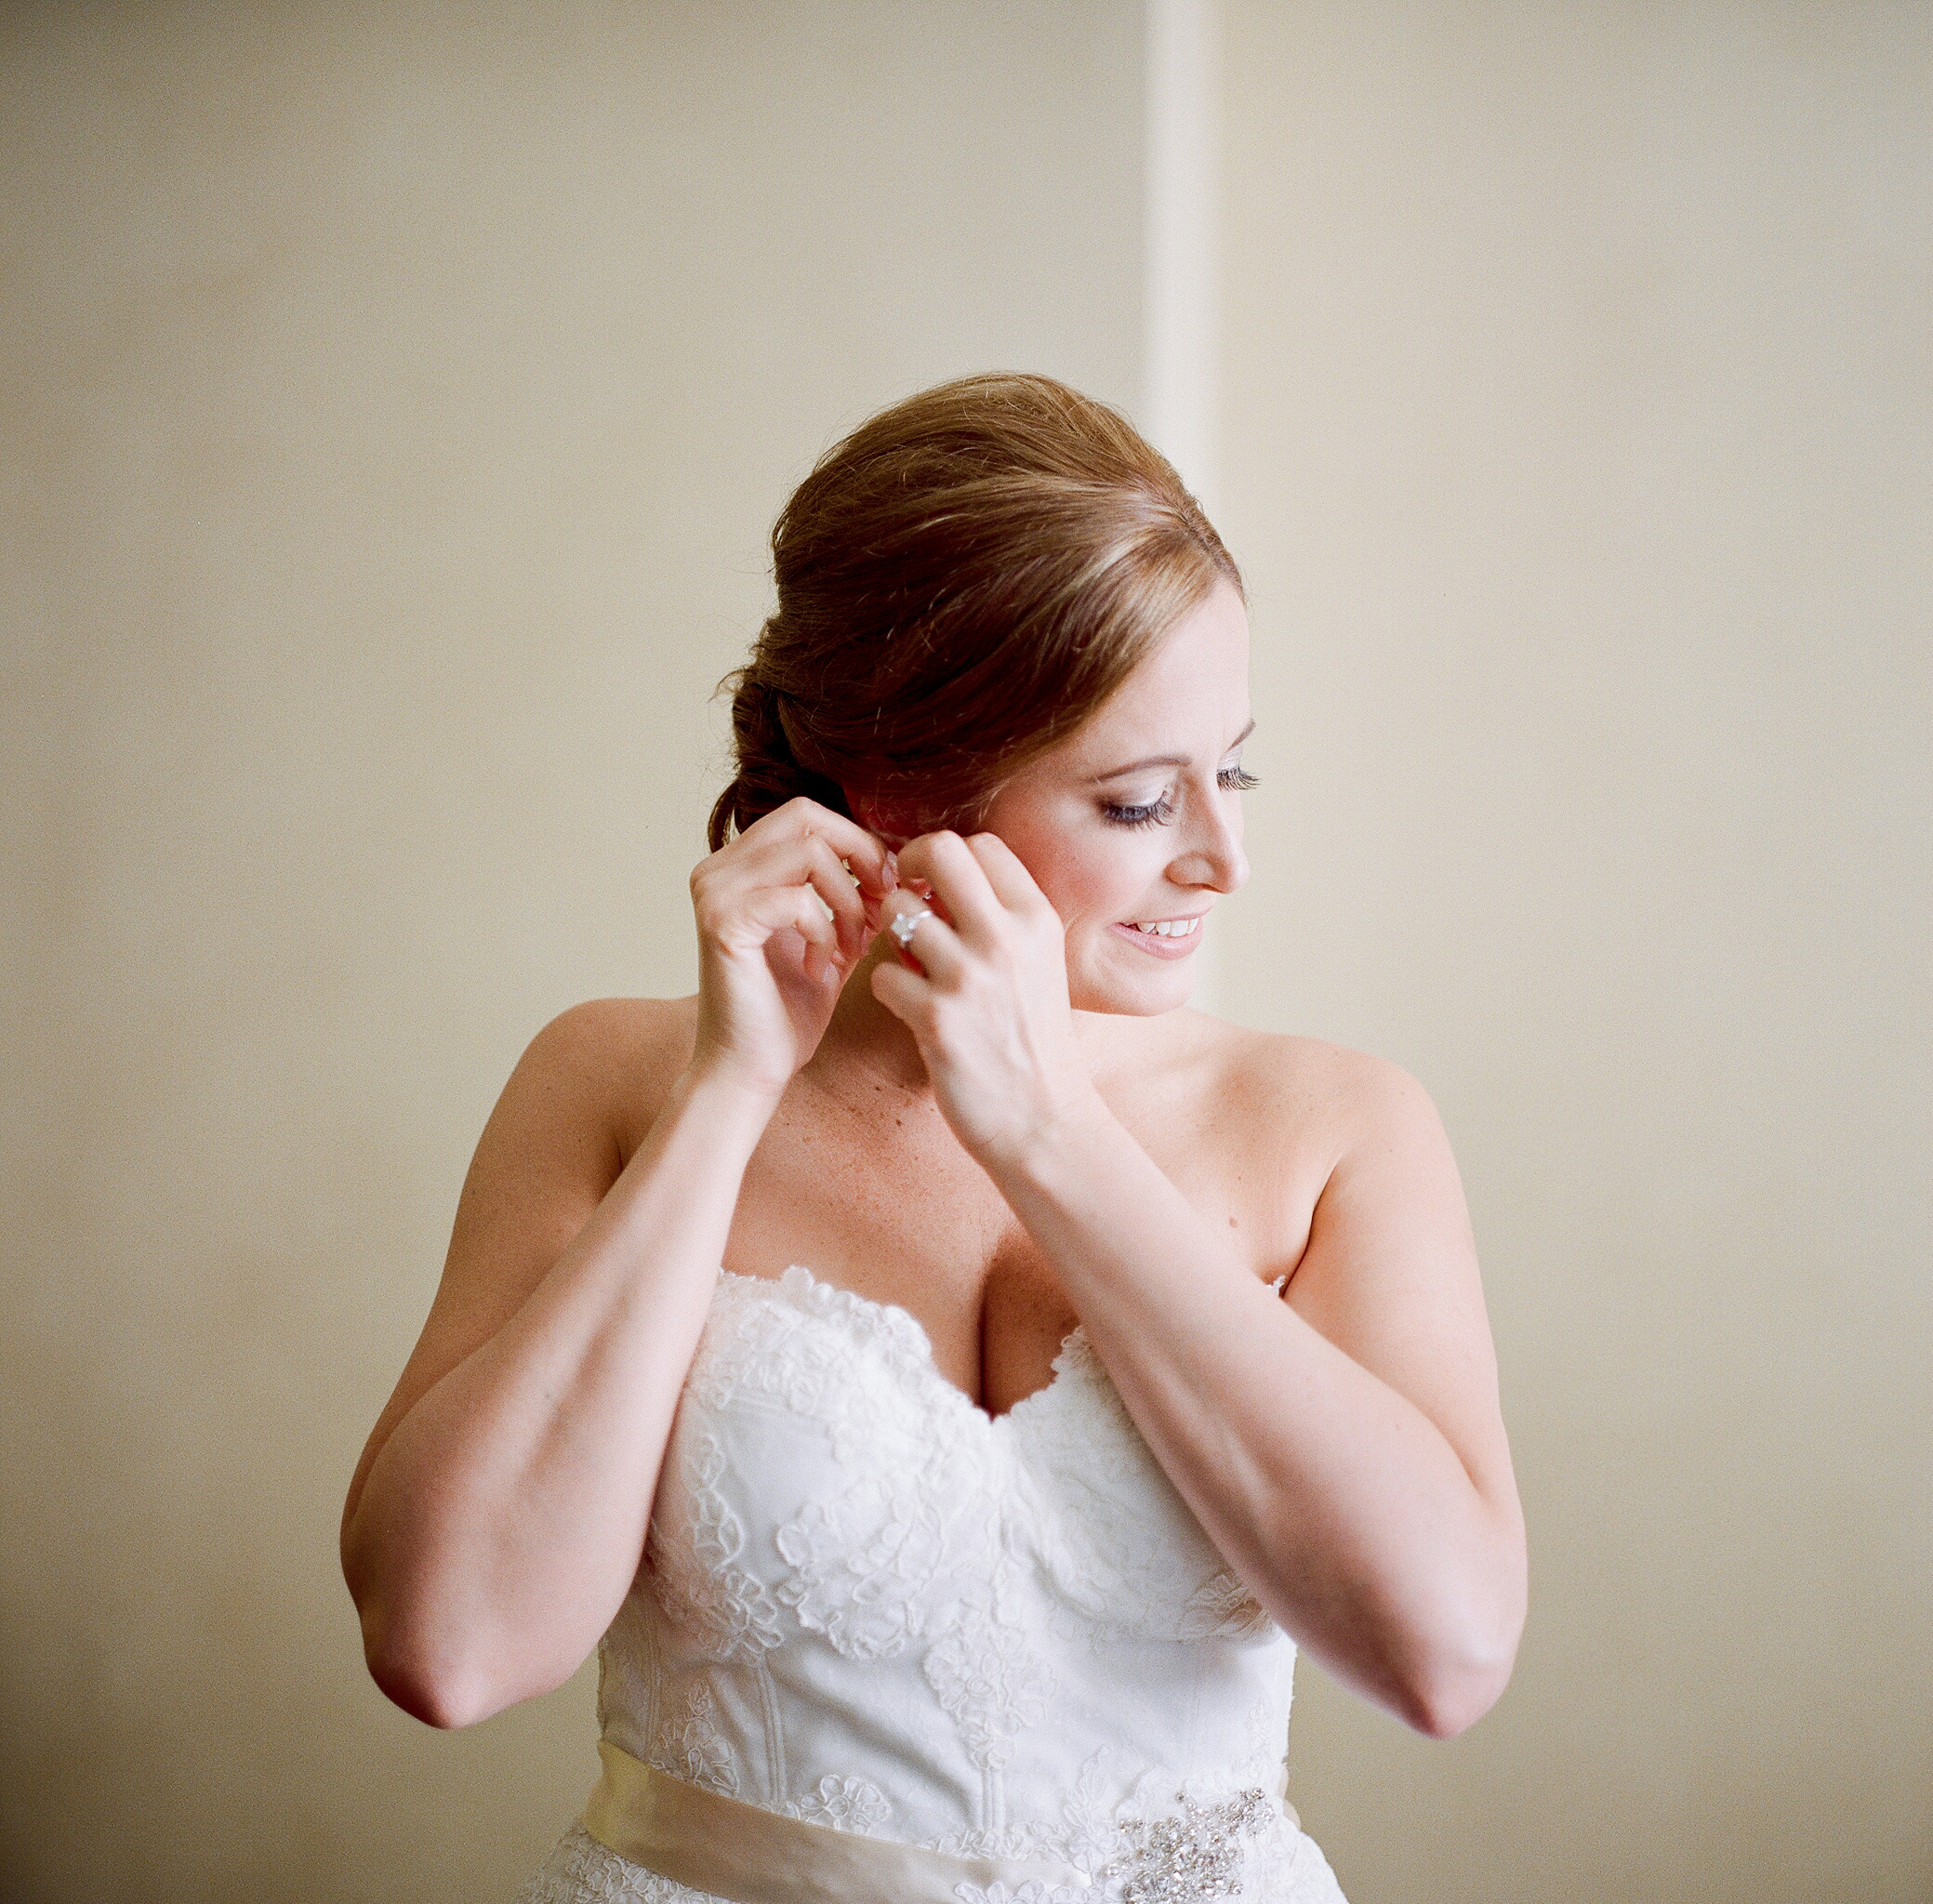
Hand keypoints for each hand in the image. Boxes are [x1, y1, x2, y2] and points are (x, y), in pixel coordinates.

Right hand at [688, 799, 895, 1099]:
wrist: (751, 1068)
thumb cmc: (789, 1009)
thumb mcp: (832, 935)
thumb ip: (850, 892)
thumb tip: (898, 855)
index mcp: (739, 865)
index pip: (808, 815)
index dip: (859, 843)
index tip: (887, 890)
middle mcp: (718, 868)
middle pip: (806, 817)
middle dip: (859, 858)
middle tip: (878, 907)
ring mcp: (714, 891)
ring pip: (809, 854)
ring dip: (846, 902)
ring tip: (849, 949)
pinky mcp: (721, 922)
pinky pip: (797, 900)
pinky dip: (824, 932)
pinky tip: (822, 969)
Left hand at [870, 831, 1099, 1167]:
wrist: (1045, 1120)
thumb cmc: (1035, 1040)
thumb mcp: (1041, 964)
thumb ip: (1003, 918)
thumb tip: (945, 874)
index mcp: (1037, 919)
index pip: (981, 844)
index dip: (947, 857)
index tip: (936, 886)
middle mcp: (1006, 938)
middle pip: (939, 851)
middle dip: (909, 866)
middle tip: (905, 896)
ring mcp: (970, 977)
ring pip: (897, 910)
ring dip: (891, 932)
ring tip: (908, 960)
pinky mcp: (936, 1019)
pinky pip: (881, 973)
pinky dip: (886, 988)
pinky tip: (907, 1006)